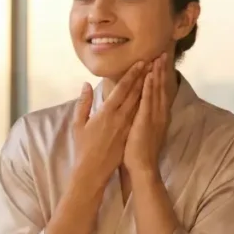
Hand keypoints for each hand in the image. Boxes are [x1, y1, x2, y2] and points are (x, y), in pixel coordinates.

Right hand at [71, 62, 146, 188]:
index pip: (122, 89)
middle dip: (144, 77)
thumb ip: (83, 103)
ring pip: (140, 104)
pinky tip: (152, 97)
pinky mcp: (131, 134)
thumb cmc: (83, 146)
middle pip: (135, 93)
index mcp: (106, 112)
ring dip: (148, 88)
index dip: (132, 75)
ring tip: (155, 75)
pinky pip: (141, 116)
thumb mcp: (78, 123)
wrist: (93, 170)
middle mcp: (120, 117)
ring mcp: (127, 126)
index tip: (141, 63)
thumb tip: (86, 85)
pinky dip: (146, 104)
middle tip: (153, 63)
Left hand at [124, 53, 170, 175]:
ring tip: (158, 58)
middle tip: (163, 53)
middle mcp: (158, 114)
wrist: (141, 167)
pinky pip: (147, 101)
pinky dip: (149, 88)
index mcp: (156, 116)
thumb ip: (141, 116)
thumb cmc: (138, 152)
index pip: (158, 92)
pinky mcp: (146, 121)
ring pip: (155, 91)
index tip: (158, 61)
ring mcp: (153, 117)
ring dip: (157, 74)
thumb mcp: (141, 130)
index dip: (159, 76)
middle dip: (161, 70)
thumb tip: (138, 106)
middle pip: (160, 87)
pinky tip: (149, 76)